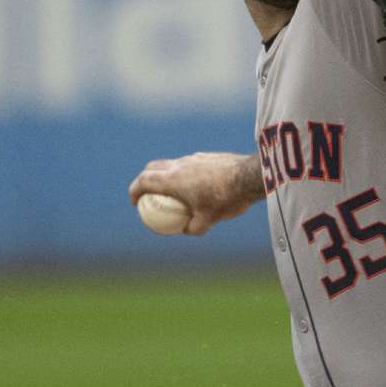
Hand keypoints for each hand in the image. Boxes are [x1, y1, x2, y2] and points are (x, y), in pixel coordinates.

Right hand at [128, 152, 264, 235]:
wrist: (250, 177)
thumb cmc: (226, 199)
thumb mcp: (208, 220)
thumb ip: (193, 227)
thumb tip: (186, 230)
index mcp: (173, 179)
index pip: (144, 180)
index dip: (135, 190)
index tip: (135, 201)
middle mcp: (180, 164)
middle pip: (154, 167)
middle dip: (146, 179)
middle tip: (149, 193)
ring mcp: (195, 157)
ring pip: (174, 164)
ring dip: (169, 175)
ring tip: (176, 191)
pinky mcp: (208, 156)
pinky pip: (191, 164)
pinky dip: (187, 174)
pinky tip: (200, 186)